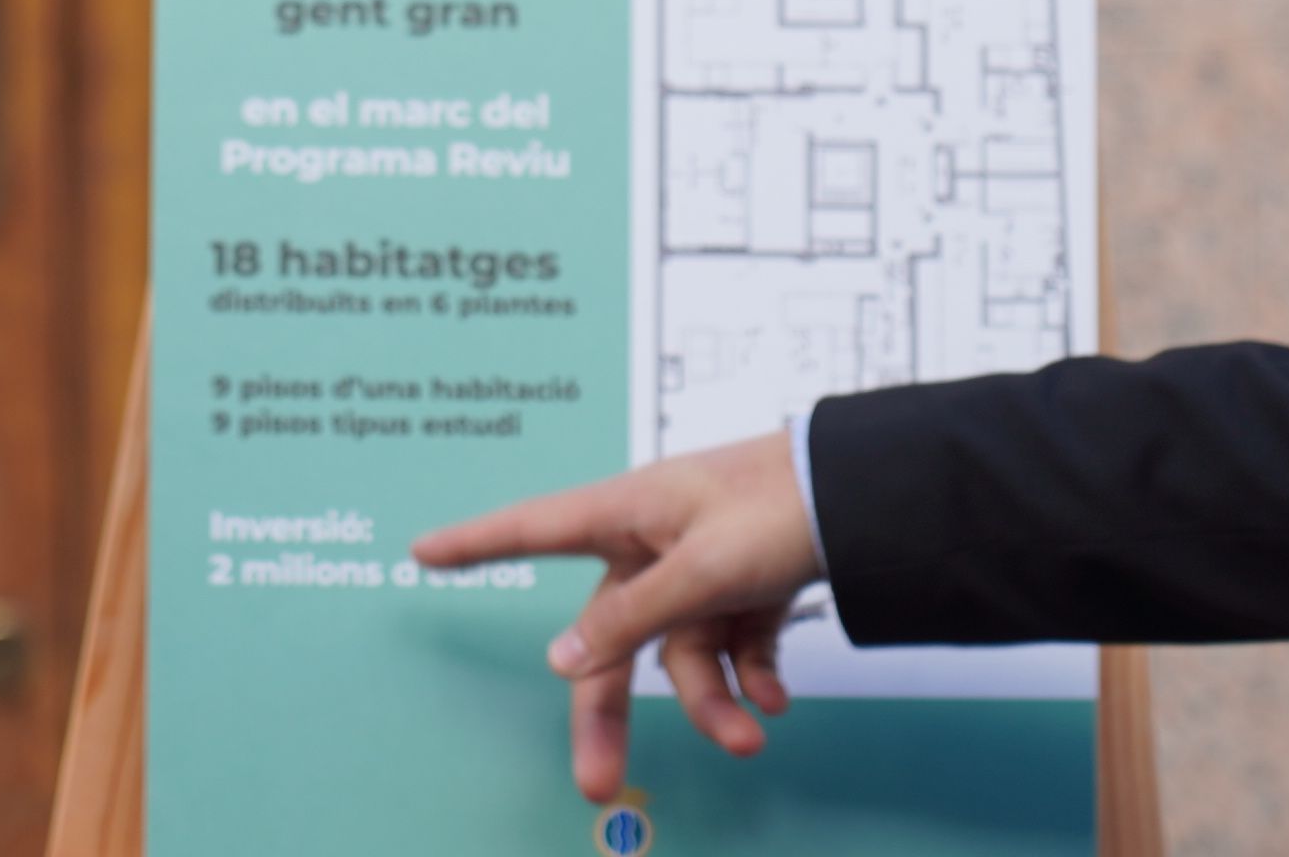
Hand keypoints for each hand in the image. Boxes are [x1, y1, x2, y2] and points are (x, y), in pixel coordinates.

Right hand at [410, 429, 823, 801]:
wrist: (866, 502)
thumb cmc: (778, 506)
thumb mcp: (698, 571)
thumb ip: (631, 618)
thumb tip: (564, 660)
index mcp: (626, 514)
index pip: (531, 529)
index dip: (475, 542)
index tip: (422, 549)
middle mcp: (654, 542)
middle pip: (610, 639)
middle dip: (609, 714)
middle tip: (596, 786)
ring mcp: (699, 569)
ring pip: (682, 655)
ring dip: (714, 701)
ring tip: (752, 733)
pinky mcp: (744, 587)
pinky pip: (729, 650)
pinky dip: (750, 679)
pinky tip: (774, 701)